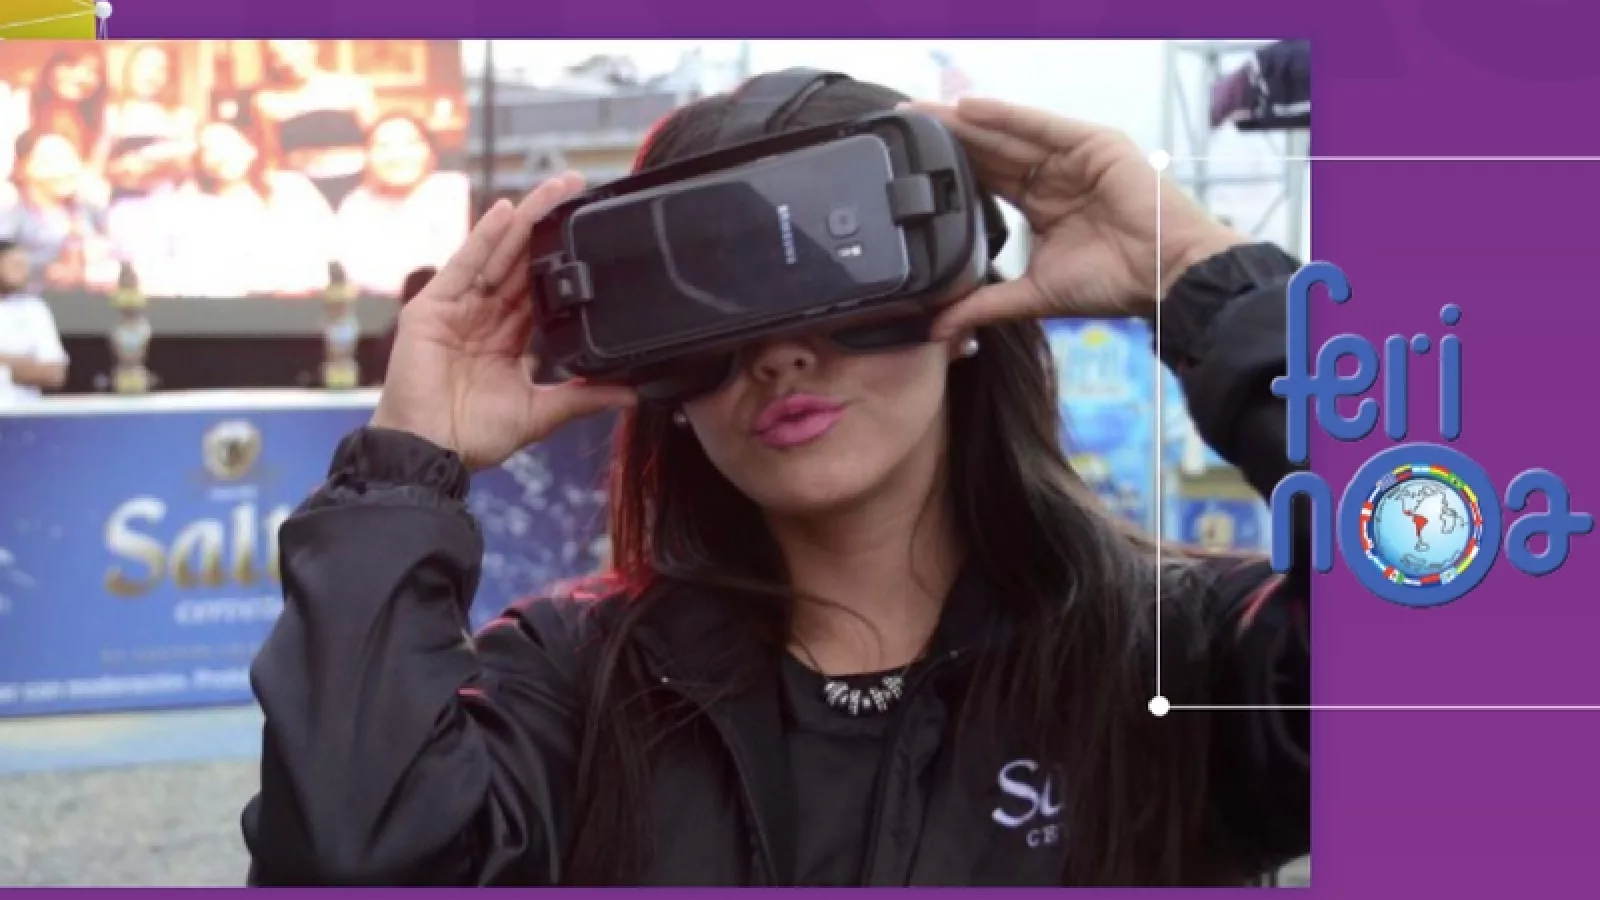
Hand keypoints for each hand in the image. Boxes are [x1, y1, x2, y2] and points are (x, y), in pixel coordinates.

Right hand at [371, 172, 634, 470]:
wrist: (431, 453)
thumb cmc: (474, 437)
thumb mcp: (541, 412)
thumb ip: (583, 397)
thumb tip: (632, 394)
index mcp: (507, 339)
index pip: (539, 290)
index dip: (562, 260)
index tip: (589, 230)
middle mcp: (483, 317)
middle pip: (520, 262)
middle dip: (547, 225)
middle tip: (576, 186)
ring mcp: (457, 309)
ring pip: (497, 256)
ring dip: (523, 221)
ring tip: (552, 189)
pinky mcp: (432, 308)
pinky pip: (463, 266)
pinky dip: (483, 238)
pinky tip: (504, 213)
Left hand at [906, 98, 1248, 336]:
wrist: (1164, 279)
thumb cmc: (1114, 285)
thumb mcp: (1034, 295)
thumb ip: (984, 305)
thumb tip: (938, 330)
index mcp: (1040, 206)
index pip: (986, 181)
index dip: (948, 173)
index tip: (905, 170)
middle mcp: (1054, 177)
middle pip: (991, 153)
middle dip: (947, 140)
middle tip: (902, 125)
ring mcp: (1073, 158)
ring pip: (1009, 136)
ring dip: (965, 123)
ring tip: (923, 114)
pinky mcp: (1094, 145)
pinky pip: (1041, 127)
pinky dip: (1006, 117)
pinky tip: (968, 109)